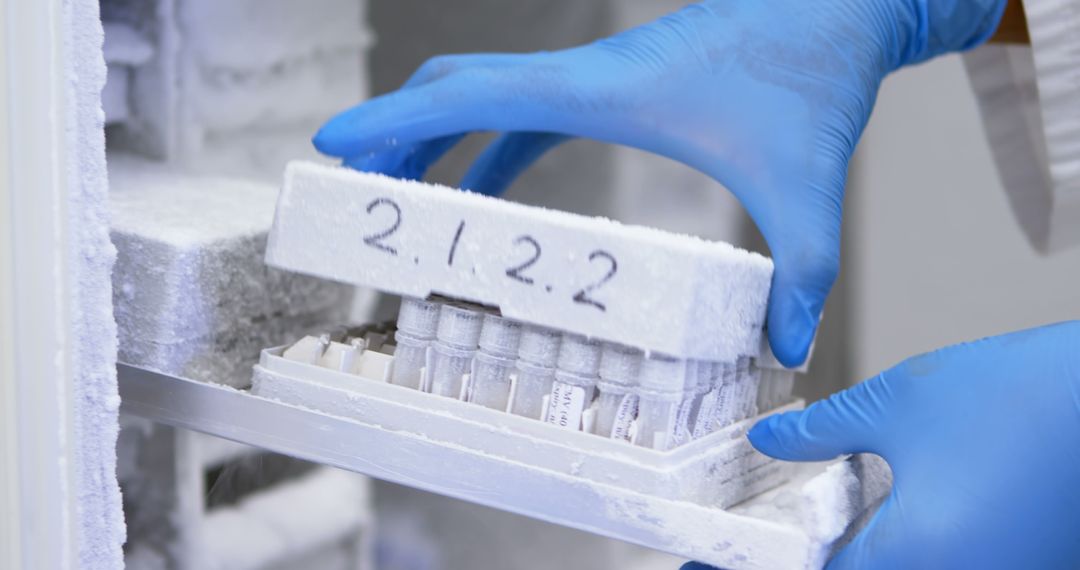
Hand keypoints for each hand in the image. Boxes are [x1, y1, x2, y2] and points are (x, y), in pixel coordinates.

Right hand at [313, 0, 1004, 365]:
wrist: (846, 4)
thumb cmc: (817, 74)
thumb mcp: (807, 190)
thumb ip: (800, 274)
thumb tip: (784, 349)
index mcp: (602, 90)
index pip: (470, 97)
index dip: (394, 119)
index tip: (334, 142)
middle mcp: (586, 73)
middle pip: (459, 88)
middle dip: (396, 130)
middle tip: (348, 176)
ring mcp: (599, 73)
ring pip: (488, 95)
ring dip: (438, 137)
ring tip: (399, 190)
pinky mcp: (620, 81)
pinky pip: (532, 111)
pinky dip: (493, 146)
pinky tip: (487, 188)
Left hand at [742, 321, 1079, 568]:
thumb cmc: (1027, 396)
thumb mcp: (899, 405)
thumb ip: (822, 434)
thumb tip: (770, 442)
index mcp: (915, 557)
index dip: (755, 567)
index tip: (709, 560)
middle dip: (804, 558)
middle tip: (756, 539)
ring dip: (851, 554)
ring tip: (808, 523)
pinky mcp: (1019, 560)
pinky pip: (940, 562)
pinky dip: (897, 547)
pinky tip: (876, 516)